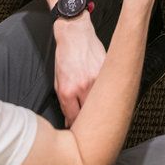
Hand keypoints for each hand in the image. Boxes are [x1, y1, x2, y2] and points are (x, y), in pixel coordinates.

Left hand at [53, 12, 105, 126]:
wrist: (75, 33)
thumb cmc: (65, 56)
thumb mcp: (57, 80)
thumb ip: (64, 101)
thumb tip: (70, 118)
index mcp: (67, 90)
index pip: (73, 118)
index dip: (76, 126)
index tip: (78, 131)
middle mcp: (82, 86)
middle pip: (89, 115)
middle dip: (89, 123)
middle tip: (90, 127)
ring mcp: (96, 79)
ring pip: (101, 104)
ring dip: (99, 109)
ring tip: (99, 111)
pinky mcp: (106, 72)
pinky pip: (107, 90)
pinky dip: (106, 95)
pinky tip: (105, 95)